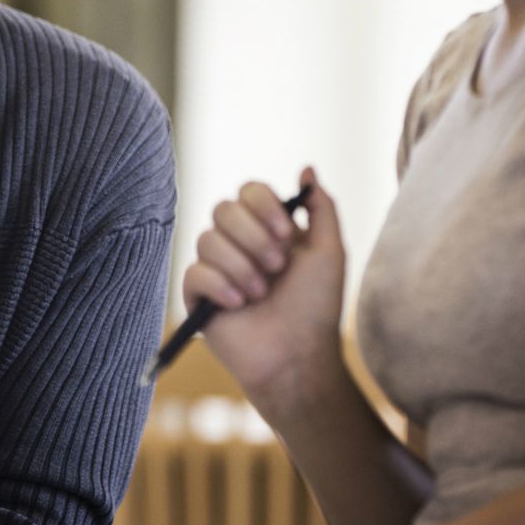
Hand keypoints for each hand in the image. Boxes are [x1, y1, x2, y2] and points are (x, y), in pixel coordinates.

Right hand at [181, 166, 347, 409]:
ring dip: (241, 266)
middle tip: (277, 266)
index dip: (263, 205)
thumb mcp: (330, 252)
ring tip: (261, 294)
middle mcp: (238, 244)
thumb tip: (307, 168)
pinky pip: (194, 271)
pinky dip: (220, 285)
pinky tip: (239, 305)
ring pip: (207, 239)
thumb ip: (321, 207)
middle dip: (252, 236)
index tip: (285, 232)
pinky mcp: (197, 295)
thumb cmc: (317, 309)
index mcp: (266, 229)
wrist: (299, 356)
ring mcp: (216, 269)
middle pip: (223, 208)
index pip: (248, 191)